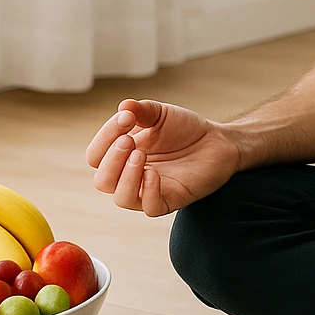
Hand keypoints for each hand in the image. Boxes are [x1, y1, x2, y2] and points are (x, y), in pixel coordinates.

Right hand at [86, 98, 242, 216]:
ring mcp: (150, 190)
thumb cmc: (185, 129)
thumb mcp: (161, 114)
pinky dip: (148, 192)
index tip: (127, 117)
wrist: (218, 140)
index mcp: (122, 156)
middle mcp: (131, 176)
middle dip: (111, 160)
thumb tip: (123, 106)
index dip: (105, 137)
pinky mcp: (171, 200)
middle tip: (128, 141)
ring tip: (140, 155)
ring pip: (121, 198)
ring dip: (126, 176)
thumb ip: (141, 111)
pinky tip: (154, 174)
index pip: (96, 155)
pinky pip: (150, 207)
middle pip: (102, 181)